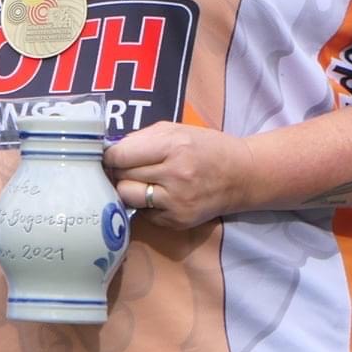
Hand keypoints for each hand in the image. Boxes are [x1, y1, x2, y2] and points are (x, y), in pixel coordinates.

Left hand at [102, 121, 252, 229]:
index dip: (109, 155)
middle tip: (126, 166)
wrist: (243, 175)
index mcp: (173, 147)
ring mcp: (177, 203)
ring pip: (127, 197)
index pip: (120, 155)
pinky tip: (158, 194)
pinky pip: (143, 213)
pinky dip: (144, 204)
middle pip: (121, 176)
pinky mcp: (178, 221)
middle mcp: (175, 176)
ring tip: (140, 180)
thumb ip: (139, 138)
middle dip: (117, 170)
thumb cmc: (205, 148)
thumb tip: (107, 150)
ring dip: (127, 188)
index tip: (108, 154)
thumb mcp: (174, 130)